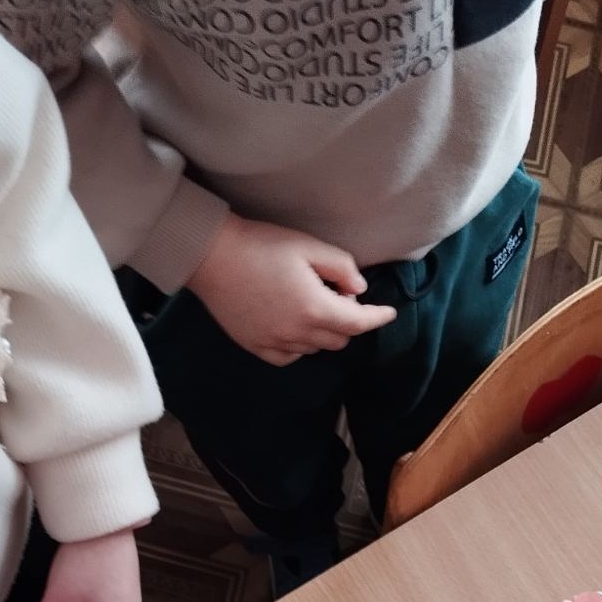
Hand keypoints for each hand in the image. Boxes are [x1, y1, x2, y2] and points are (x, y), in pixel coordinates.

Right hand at [186, 214, 396, 365]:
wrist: (213, 256)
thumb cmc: (262, 245)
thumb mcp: (309, 246)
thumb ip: (341, 267)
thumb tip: (358, 288)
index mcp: (315, 308)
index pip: (358, 323)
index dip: (377, 318)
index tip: (388, 313)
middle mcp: (298, 333)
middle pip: (338, 339)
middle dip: (348, 322)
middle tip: (338, 295)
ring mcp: (275, 343)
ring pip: (314, 348)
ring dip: (323, 332)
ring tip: (312, 306)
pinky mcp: (256, 346)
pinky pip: (289, 356)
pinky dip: (299, 345)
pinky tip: (293, 326)